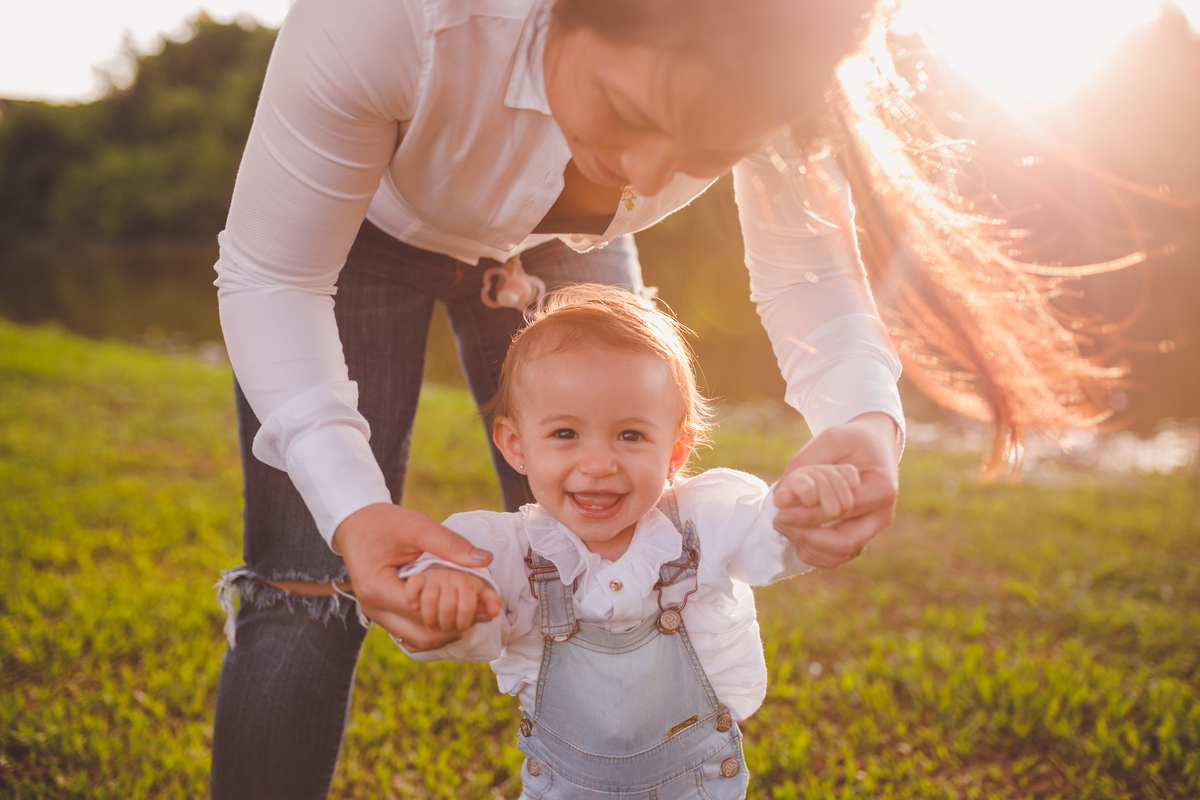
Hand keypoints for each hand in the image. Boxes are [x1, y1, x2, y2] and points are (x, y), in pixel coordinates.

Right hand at [333, 503, 493, 650]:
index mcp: (377, 588)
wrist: (355, 523)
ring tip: (474, 612)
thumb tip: (486, 560)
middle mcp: (373, 609)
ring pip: (418, 640)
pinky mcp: (384, 615)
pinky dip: (436, 627)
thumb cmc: (384, 522)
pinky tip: (455, 612)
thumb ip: (449, 544)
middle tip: (485, 611)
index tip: (485, 600)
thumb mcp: (417, 526)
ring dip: (447, 630)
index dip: (458, 609)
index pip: (424, 612)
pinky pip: (412, 632)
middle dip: (456, 625)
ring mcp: (377, 615)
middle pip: (422, 635)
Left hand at [773, 412, 899, 568]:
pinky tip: (795, 537)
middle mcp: (882, 515)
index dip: (807, 516)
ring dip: (807, 547)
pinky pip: (837, 557)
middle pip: (844, 543)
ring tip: (784, 527)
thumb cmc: (851, 440)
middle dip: (806, 538)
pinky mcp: (861, 536)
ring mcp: (873, 529)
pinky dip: (814, 554)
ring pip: (840, 555)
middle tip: (778, 523)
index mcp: (882, 489)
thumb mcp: (830, 439)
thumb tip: (780, 499)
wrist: (873, 445)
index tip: (779, 514)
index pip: (841, 511)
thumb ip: (805, 465)